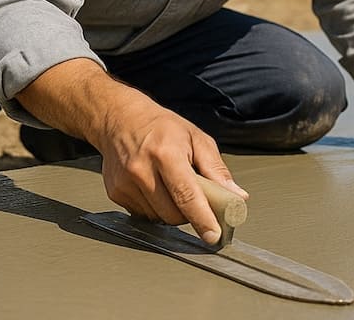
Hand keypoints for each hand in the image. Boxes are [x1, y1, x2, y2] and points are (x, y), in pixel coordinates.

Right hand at [15, 59, 247, 243]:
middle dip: (188, 213)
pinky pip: (143, 215)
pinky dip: (154, 208)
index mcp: (165, 153)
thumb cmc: (162, 128)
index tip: (213, 235)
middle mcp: (141, 170)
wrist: (120, 119)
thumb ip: (217, 170)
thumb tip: (238, 197)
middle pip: (173, 214)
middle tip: (193, 196)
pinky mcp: (115, 193)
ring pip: (158, 218)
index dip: (202, 218)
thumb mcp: (196, 138)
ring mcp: (125, 183)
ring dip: (171, 211)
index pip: (186, 195)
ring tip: (170, 186)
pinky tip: (153, 187)